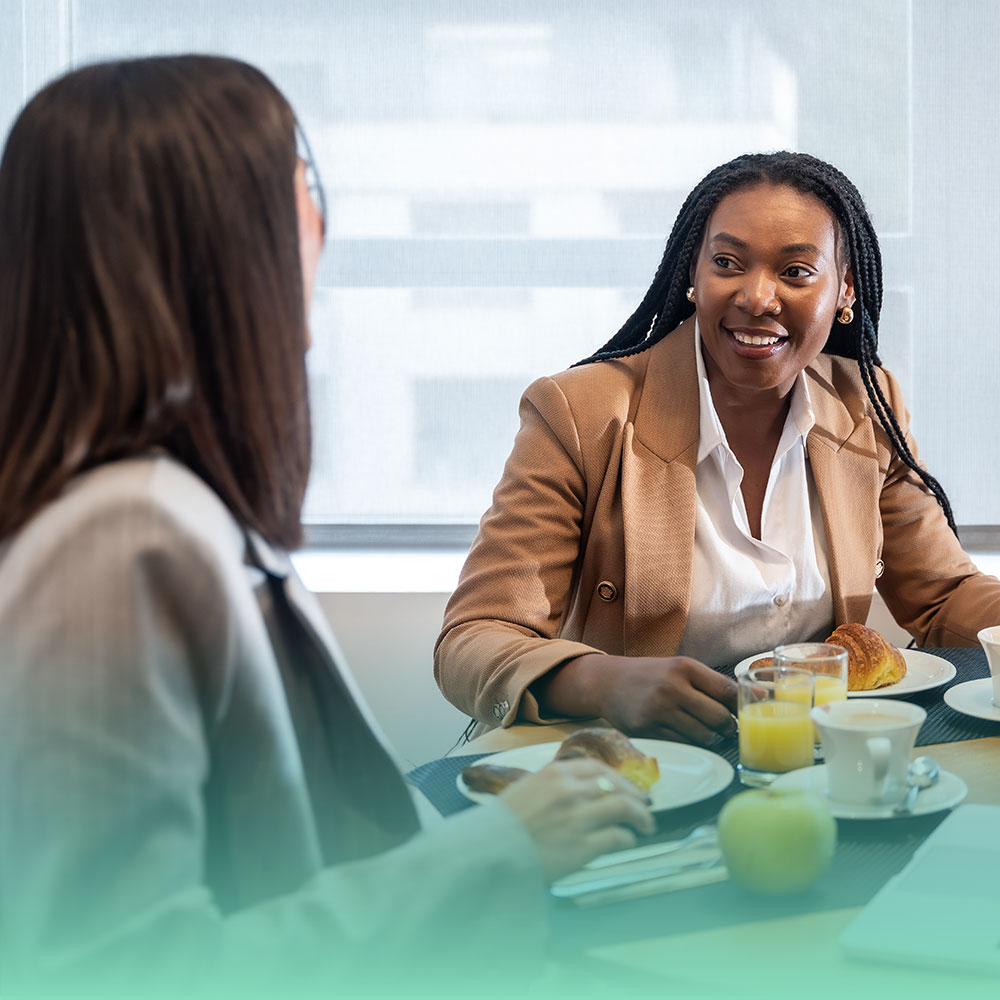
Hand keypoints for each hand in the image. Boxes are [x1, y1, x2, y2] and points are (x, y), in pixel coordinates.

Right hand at [498, 758, 654, 882]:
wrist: (489, 852)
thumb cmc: (502, 825)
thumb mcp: (526, 790)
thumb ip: (553, 786)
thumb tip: (578, 792)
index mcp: (555, 774)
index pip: (598, 768)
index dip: (618, 778)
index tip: (627, 787)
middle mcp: (570, 790)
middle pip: (617, 786)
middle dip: (636, 796)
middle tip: (645, 805)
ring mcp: (579, 817)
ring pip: (624, 808)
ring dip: (641, 816)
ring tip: (646, 825)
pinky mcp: (584, 846)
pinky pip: (618, 837)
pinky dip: (628, 839)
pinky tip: (627, 842)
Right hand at [537, 653, 737, 744]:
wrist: (607, 682)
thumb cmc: (651, 676)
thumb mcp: (680, 669)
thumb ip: (715, 684)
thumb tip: (761, 695)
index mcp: (684, 667)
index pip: (727, 690)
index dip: (742, 706)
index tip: (747, 713)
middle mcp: (671, 687)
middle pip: (719, 718)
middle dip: (729, 728)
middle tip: (727, 729)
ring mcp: (658, 710)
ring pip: (703, 736)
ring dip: (711, 739)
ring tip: (707, 733)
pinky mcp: (647, 729)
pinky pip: (682, 744)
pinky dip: (690, 744)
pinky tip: (686, 736)